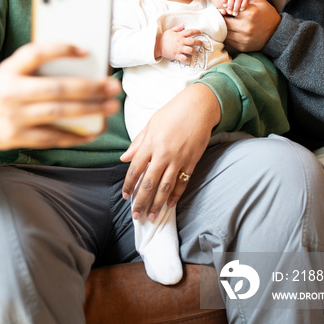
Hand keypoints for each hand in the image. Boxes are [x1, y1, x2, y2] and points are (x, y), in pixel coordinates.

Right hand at [0, 42, 120, 150]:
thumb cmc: (4, 87)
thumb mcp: (13, 69)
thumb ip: (39, 65)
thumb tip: (83, 61)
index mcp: (9, 70)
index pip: (35, 54)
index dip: (60, 50)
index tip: (85, 50)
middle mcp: (10, 93)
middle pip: (56, 89)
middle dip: (89, 88)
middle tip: (113, 86)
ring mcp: (13, 118)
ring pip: (58, 114)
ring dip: (89, 110)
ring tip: (110, 106)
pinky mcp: (16, 138)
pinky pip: (51, 138)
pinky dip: (74, 135)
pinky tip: (93, 131)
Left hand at [120, 83, 219, 219]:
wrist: (199, 106)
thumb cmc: (172, 112)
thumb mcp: (151, 124)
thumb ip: (137, 143)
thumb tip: (124, 158)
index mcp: (150, 143)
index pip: (135, 169)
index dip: (128, 185)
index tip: (125, 196)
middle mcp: (163, 154)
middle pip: (149, 183)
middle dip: (141, 201)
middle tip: (137, 216)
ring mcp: (179, 159)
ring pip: (165, 187)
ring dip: (157, 204)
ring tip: (152, 216)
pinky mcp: (191, 162)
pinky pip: (182, 183)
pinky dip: (175, 195)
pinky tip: (169, 205)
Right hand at [155, 24, 202, 62]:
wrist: (157, 45)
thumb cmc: (163, 38)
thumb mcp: (170, 31)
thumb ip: (178, 28)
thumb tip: (183, 24)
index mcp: (179, 35)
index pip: (190, 32)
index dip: (196, 31)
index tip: (201, 32)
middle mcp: (181, 42)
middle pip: (193, 41)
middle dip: (199, 42)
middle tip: (202, 44)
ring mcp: (179, 49)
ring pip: (190, 50)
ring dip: (194, 51)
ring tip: (195, 52)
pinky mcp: (176, 55)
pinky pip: (184, 58)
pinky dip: (187, 60)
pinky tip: (188, 60)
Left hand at [210, 0, 280, 51]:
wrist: (278, 33)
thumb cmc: (266, 13)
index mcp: (249, 13)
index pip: (225, 5)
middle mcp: (245, 27)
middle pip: (221, 19)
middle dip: (217, 12)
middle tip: (217, 7)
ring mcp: (243, 38)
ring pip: (222, 30)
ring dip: (220, 23)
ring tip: (222, 16)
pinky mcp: (242, 47)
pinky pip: (226, 39)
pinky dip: (225, 32)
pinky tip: (228, 27)